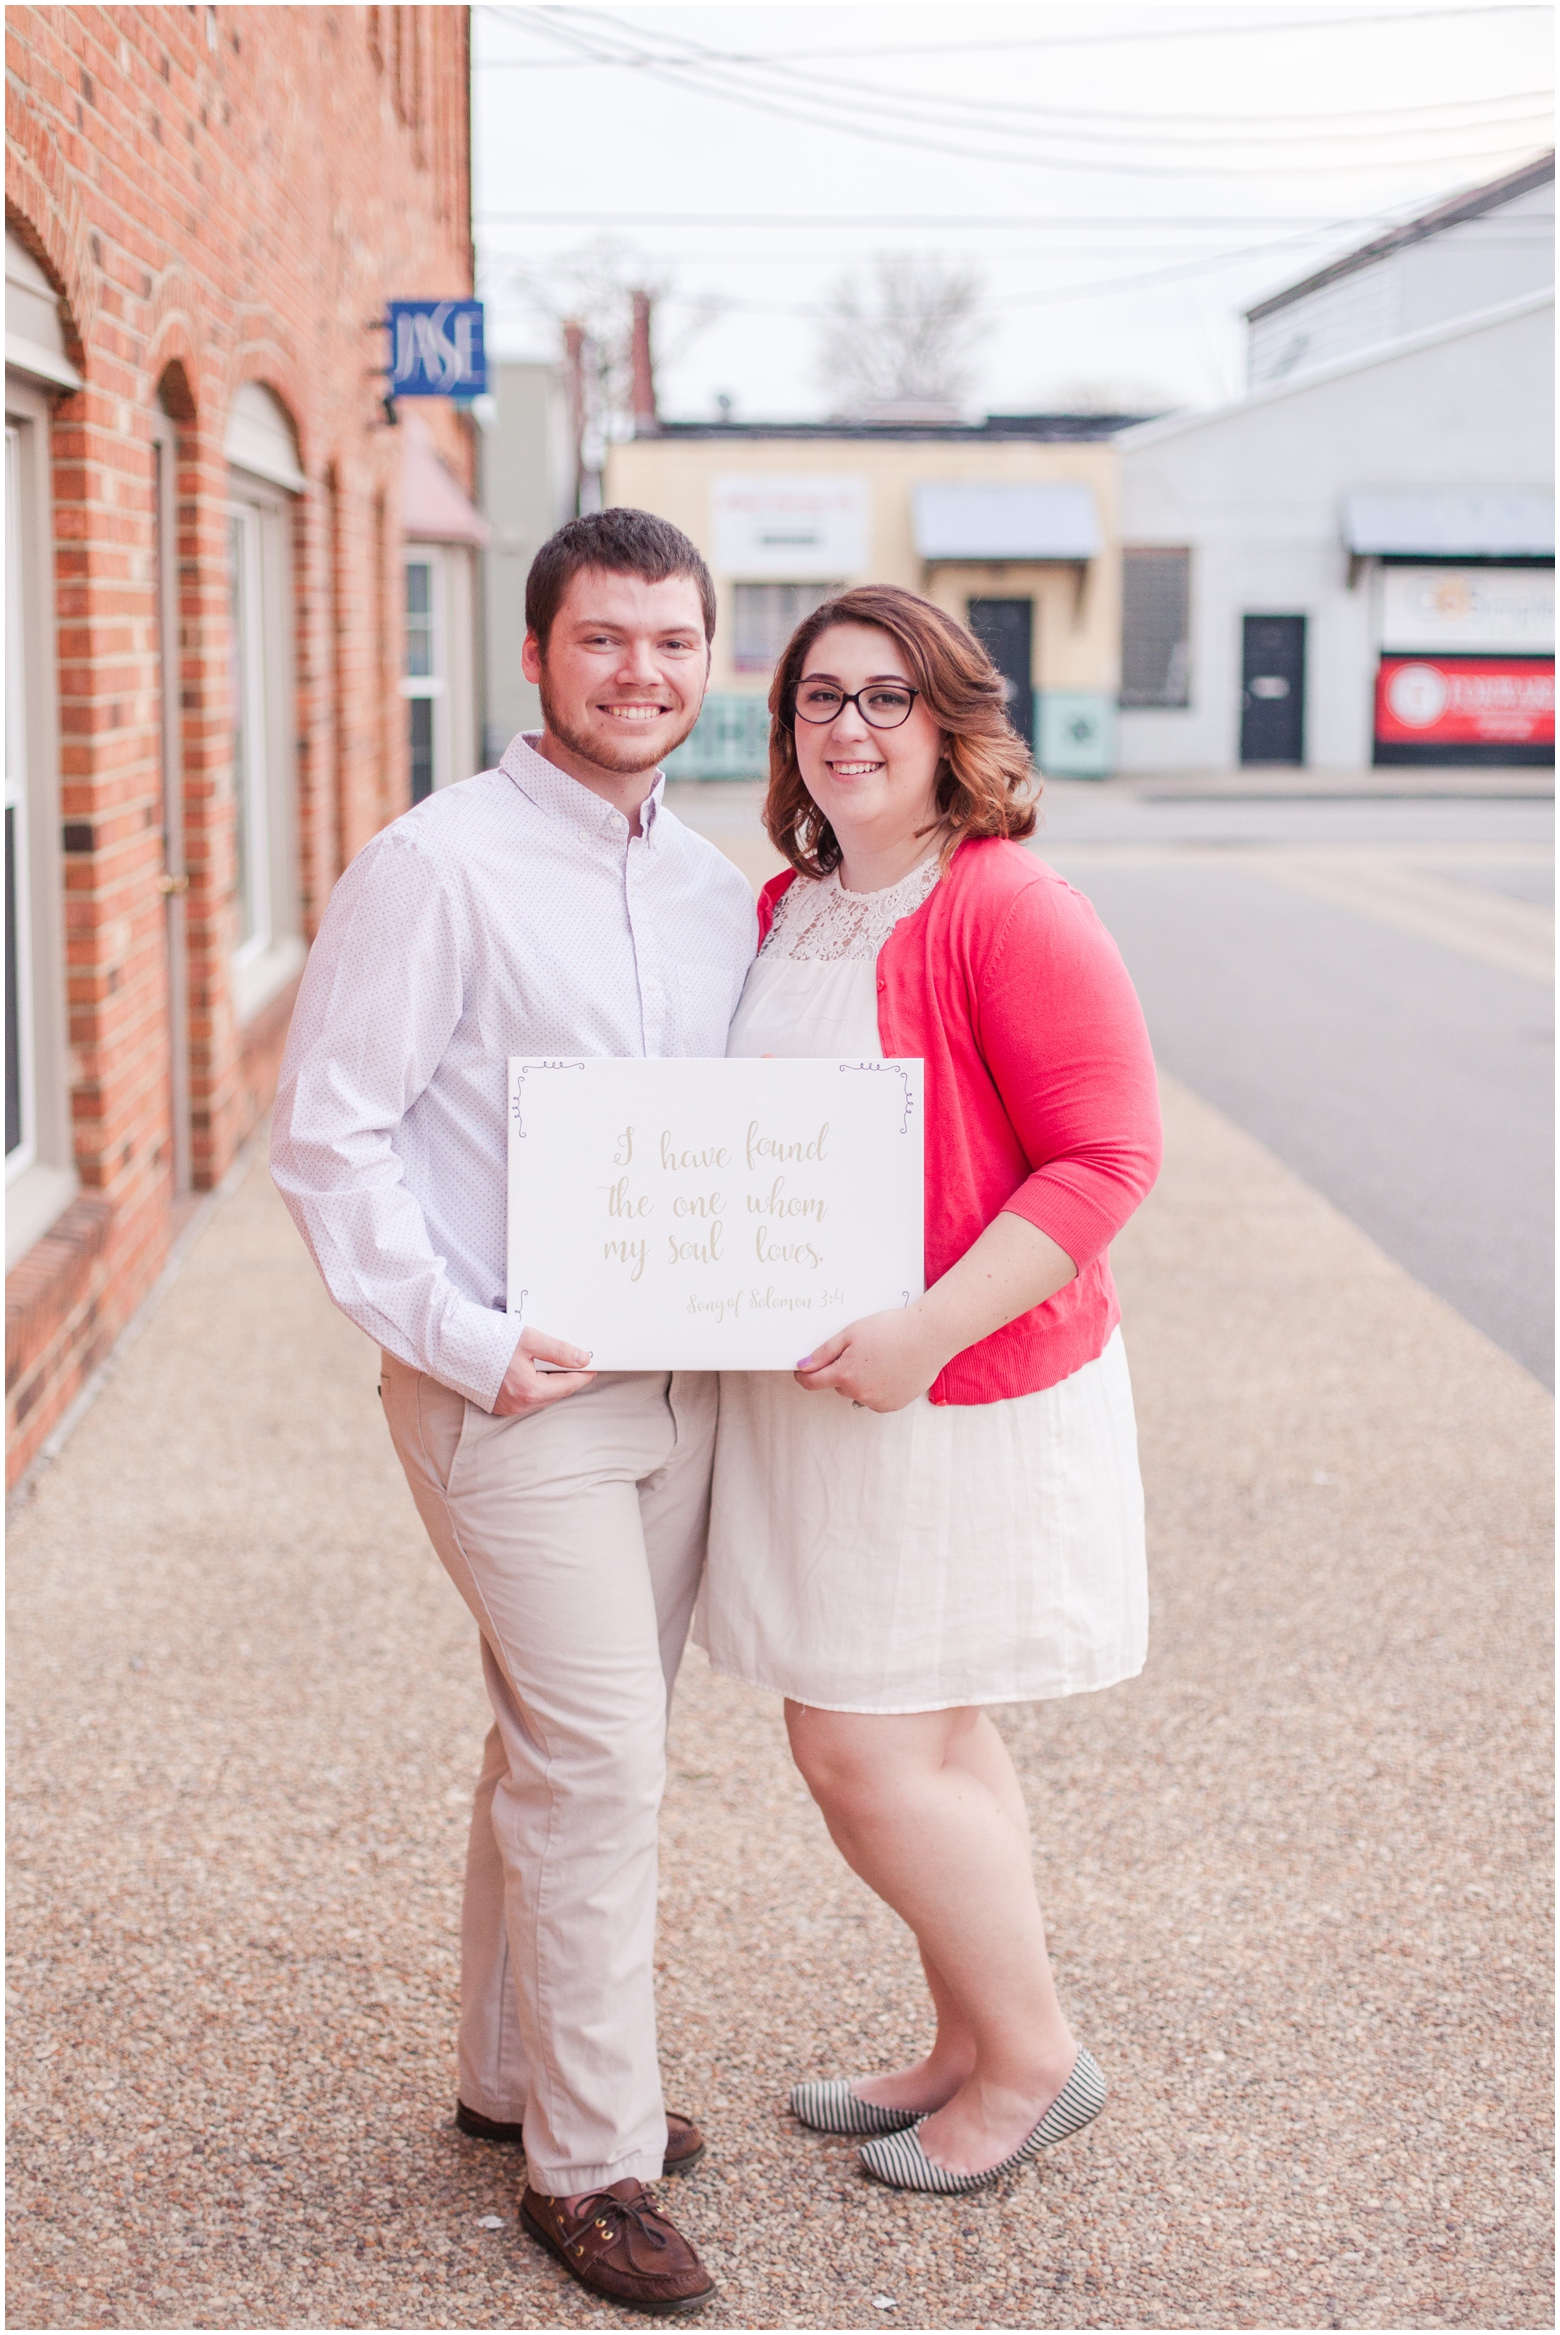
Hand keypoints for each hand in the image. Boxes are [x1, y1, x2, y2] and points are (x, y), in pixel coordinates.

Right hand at [491, 1327, 595, 1416]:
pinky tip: (533, 1371)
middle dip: (567, 1378)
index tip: (593, 1366)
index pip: (568, 1385)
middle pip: (555, 1392)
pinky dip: (534, 1386)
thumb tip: (582, 1359)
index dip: (583, 1374)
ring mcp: (507, 1407)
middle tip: (576, 1361)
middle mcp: (519, 1405)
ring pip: (540, 1396)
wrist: (450, 1344)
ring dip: (550, 1382)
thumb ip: (558, 1351)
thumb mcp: (529, 1340)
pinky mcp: (497, 1404)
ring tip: (555, 1364)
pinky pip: (525, 1398)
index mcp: (530, 1391)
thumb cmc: (486, 1340)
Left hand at [794, 1305, 949, 1413]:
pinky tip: (891, 1368)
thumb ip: (824, 1352)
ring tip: (881, 1357)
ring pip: (859, 1392)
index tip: (803, 1371)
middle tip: (860, 1350)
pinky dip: (879, 1386)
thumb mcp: (851, 1333)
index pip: (813, 1382)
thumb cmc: (891, 1330)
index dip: (804, 1376)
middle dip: (843, 1370)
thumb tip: (804, 1366)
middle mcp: (860, 1394)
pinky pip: (877, 1398)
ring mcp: (878, 1402)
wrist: (928, 1337)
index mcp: (845, 1375)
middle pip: (839, 1384)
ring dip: (862, 1380)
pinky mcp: (894, 1404)